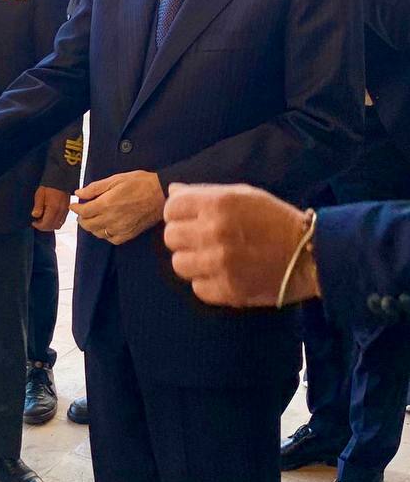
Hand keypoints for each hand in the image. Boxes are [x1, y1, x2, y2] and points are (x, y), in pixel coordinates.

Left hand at [32, 186, 70, 230]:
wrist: (60, 179)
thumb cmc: (48, 186)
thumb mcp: (39, 194)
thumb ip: (38, 206)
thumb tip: (35, 215)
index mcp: (54, 208)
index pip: (47, 224)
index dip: (39, 226)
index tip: (33, 222)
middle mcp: (61, 211)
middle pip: (53, 226)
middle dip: (44, 227)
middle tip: (37, 222)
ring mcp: (65, 210)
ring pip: (59, 225)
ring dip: (50, 225)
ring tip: (43, 219)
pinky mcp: (67, 209)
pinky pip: (62, 220)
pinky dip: (55, 221)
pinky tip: (50, 216)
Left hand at [70, 170, 164, 243]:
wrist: (162, 194)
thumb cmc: (140, 183)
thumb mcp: (116, 179)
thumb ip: (95, 188)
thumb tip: (79, 193)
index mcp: (106, 204)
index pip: (83, 211)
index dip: (76, 208)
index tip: (74, 205)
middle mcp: (112, 218)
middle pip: (88, 224)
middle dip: (81, 218)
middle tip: (81, 213)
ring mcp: (121, 228)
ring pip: (98, 233)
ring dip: (92, 227)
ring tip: (92, 219)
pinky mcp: (130, 234)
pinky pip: (112, 239)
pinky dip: (105, 234)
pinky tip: (106, 227)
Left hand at [163, 183, 319, 306]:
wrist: (311, 255)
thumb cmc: (276, 219)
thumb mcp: (244, 195)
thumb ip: (205, 193)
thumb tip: (172, 191)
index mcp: (219, 204)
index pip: (171, 208)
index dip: (178, 214)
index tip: (189, 219)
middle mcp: (215, 232)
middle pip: (171, 237)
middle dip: (184, 237)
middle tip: (202, 239)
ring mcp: (220, 263)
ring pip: (179, 264)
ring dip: (193, 261)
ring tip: (212, 258)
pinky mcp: (228, 290)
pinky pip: (197, 287)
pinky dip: (207, 283)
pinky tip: (224, 274)